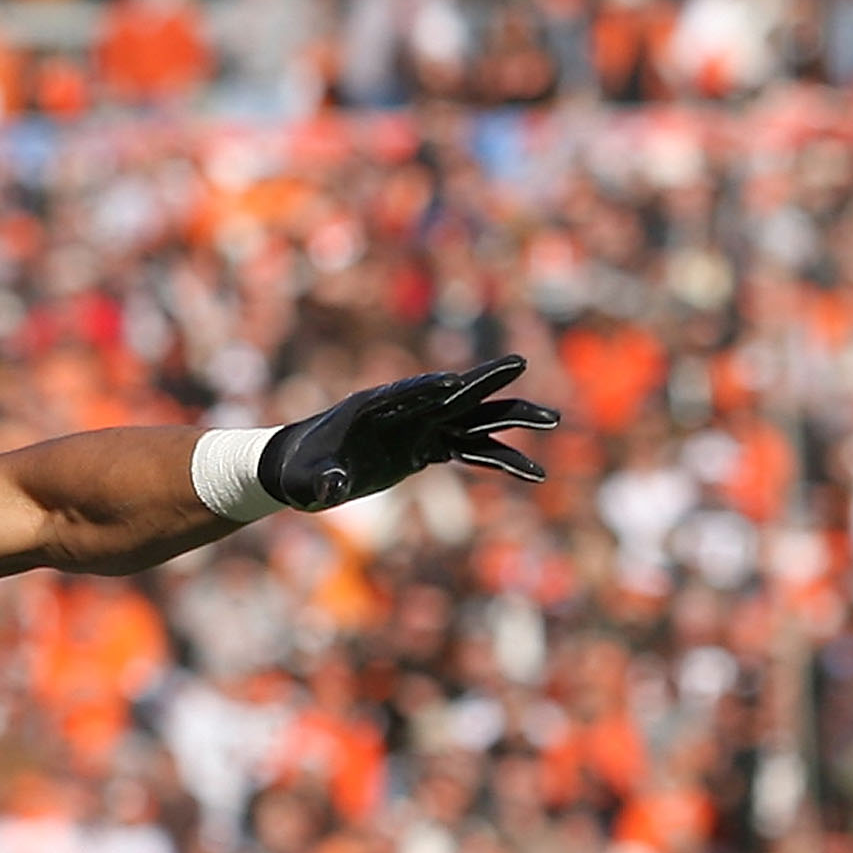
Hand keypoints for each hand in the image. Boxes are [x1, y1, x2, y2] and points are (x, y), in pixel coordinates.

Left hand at [259, 355, 559, 512]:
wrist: (303, 471)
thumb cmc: (300, 471)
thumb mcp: (306, 481)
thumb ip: (321, 482)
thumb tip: (331, 490)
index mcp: (373, 407)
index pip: (408, 392)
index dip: (429, 386)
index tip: (456, 381)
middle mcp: (406, 411)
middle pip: (453, 394)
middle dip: (486, 381)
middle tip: (521, 362)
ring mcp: (421, 428)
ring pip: (474, 420)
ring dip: (511, 421)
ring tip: (552, 420)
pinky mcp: (428, 449)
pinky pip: (471, 452)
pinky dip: (500, 460)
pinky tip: (533, 472)